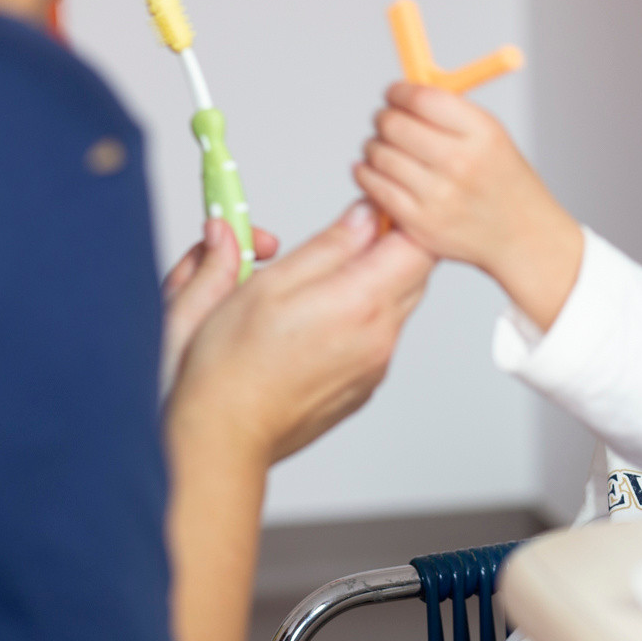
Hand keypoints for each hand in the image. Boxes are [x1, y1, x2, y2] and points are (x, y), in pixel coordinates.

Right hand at [165, 201, 434, 465]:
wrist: (224, 434)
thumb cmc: (229, 361)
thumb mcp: (271, 282)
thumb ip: (329, 244)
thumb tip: (366, 213)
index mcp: (359, 302)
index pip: (417, 244)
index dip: (400, 217)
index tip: (373, 206)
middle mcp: (380, 335)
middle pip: (416, 271)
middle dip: (389, 245)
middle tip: (348, 233)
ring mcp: (377, 364)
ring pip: (399, 303)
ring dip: (376, 280)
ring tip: (327, 278)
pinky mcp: (366, 384)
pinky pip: (382, 336)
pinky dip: (364, 316)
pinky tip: (321, 318)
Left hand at [354, 82, 582, 328]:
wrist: (520, 234)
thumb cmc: (500, 179)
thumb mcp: (491, 135)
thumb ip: (448, 110)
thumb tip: (400, 90)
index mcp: (482, 134)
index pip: (422, 98)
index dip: (399, 92)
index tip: (394, 94)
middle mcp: (461, 163)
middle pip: (394, 125)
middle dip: (384, 118)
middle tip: (386, 121)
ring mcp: (439, 196)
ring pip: (379, 154)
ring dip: (374, 146)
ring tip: (384, 148)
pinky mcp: (420, 222)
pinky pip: (374, 187)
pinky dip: (367, 173)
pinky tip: (376, 170)